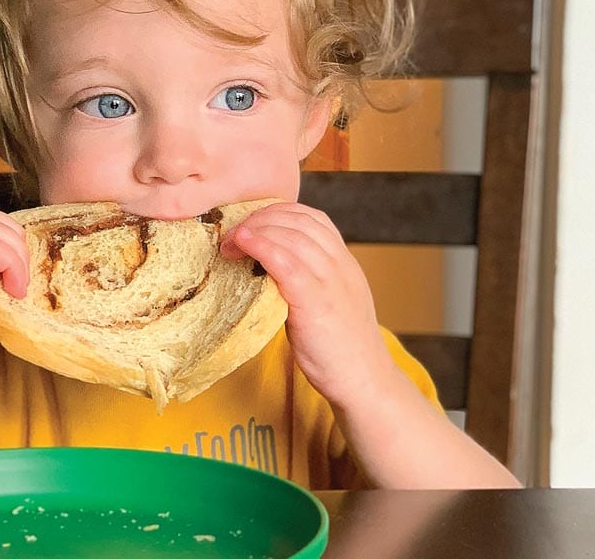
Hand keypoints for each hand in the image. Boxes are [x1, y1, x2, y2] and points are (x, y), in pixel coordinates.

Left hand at [220, 202, 396, 408]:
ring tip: (230, 242)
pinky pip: (285, 262)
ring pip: (290, 236)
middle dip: (259, 219)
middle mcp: (340, 264)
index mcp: (345, 261)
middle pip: (297, 221)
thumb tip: (269, 269)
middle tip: (233, 234)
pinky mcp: (316, 300)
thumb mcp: (330, 302)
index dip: (277, 213)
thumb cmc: (340, 348)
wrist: (364, 381)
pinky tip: (242, 245)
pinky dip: (260, 246)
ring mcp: (330, 280)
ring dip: (254, 230)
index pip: (312, 217)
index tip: (252, 224)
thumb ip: (309, 280)